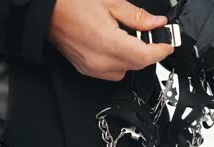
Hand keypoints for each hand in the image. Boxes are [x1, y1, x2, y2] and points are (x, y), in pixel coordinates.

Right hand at [48, 0, 173, 80]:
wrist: (45, 12)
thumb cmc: (70, 4)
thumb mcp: (110, 2)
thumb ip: (137, 17)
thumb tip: (157, 23)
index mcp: (108, 43)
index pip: (145, 57)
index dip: (161, 51)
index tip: (168, 45)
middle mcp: (100, 61)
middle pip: (138, 65)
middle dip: (150, 53)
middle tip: (153, 38)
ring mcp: (93, 68)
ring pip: (127, 71)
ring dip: (135, 58)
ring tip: (131, 40)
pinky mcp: (87, 70)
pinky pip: (113, 73)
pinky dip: (121, 63)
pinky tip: (117, 47)